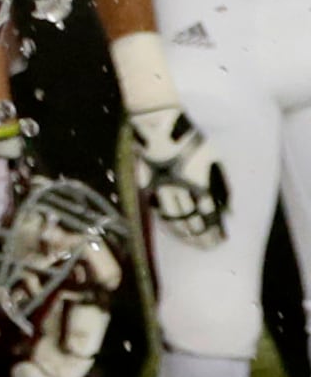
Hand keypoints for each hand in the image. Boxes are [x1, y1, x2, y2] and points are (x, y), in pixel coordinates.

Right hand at [129, 106, 228, 242]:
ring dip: (183, 232)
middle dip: (200, 236)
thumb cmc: (192, 142)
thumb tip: (227, 209)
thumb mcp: (214, 160)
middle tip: (206, 247)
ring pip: (173, 218)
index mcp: (200, 185)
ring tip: (190, 242)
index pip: (208, 215)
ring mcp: (163, 191)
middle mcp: (181, 192)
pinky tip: (171, 228)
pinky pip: (158, 210)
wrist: (160, 130)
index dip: (214, 230)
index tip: (219, 240)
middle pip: (191, 220)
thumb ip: (221, 186)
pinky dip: (166, 222)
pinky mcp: (150, 187)